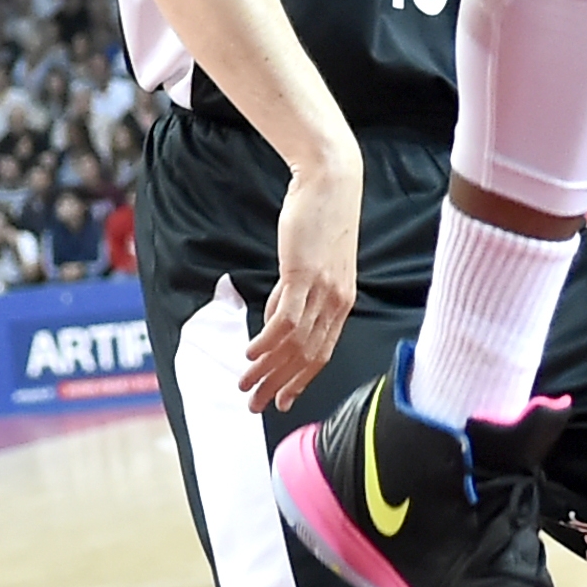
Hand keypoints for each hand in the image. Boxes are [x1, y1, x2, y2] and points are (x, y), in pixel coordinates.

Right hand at [242, 153, 361, 411]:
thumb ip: (294, 295)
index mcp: (342, 302)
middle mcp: (337, 302)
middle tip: (255, 404)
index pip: (321, 353)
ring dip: (266, 369)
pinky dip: (265, 342)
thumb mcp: (310, 263)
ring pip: (294, 344)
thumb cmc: (320, 217)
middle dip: (278, 384)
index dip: (300, 380)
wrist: (330, 181)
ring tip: (244, 384)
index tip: (282, 399)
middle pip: (306, 357)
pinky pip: (284, 319)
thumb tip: (274, 322)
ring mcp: (322, 290)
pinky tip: (249, 354)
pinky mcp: (304, 274)